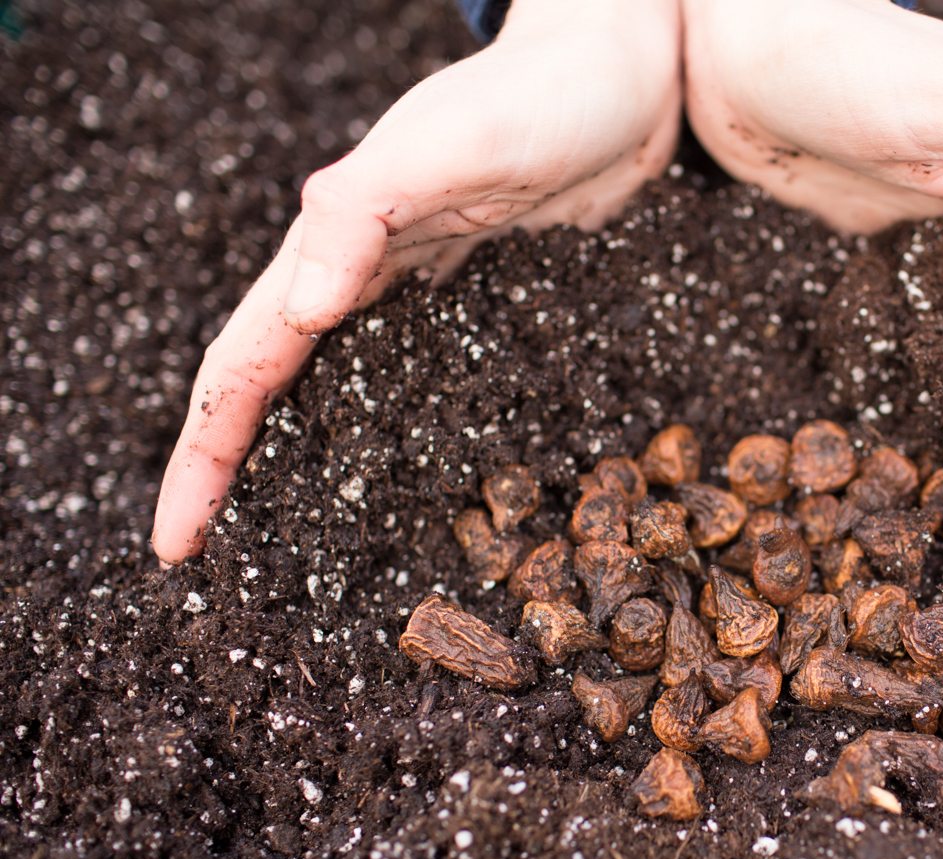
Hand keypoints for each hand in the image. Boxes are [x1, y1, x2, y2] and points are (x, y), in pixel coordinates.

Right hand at [153, 0, 681, 563]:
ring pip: (344, 388)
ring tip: (299, 539)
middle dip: (236, 473)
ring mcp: (424, 288)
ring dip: (309, 459)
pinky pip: (423, 376)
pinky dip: (399, 430)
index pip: (244, 367)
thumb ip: (363, 214)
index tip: (176, 543)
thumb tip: (305, 308)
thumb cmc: (539, 97)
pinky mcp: (486, 297)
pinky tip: (409, 475)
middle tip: (217, 561)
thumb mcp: (449, 148)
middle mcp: (366, 274)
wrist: (625, 71)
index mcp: (334, 246)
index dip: (203, 456)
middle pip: (278, 389)